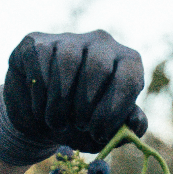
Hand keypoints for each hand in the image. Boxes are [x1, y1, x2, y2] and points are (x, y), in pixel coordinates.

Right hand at [0, 30, 147, 165]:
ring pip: (67, 61)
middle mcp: (101, 43)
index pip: (129, 78)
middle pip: (99, 65)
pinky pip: (39, 61)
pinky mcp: (37, 41)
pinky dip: (40, 93)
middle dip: (87, 103)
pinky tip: (41, 110)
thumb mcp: (107, 132)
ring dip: (61, 101)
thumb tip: (136, 122)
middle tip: (80, 126)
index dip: (115, 109)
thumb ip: (127, 128)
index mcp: (127, 63)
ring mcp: (68, 39)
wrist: (41, 120)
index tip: (99, 134)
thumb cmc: (83, 126)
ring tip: (58, 123)